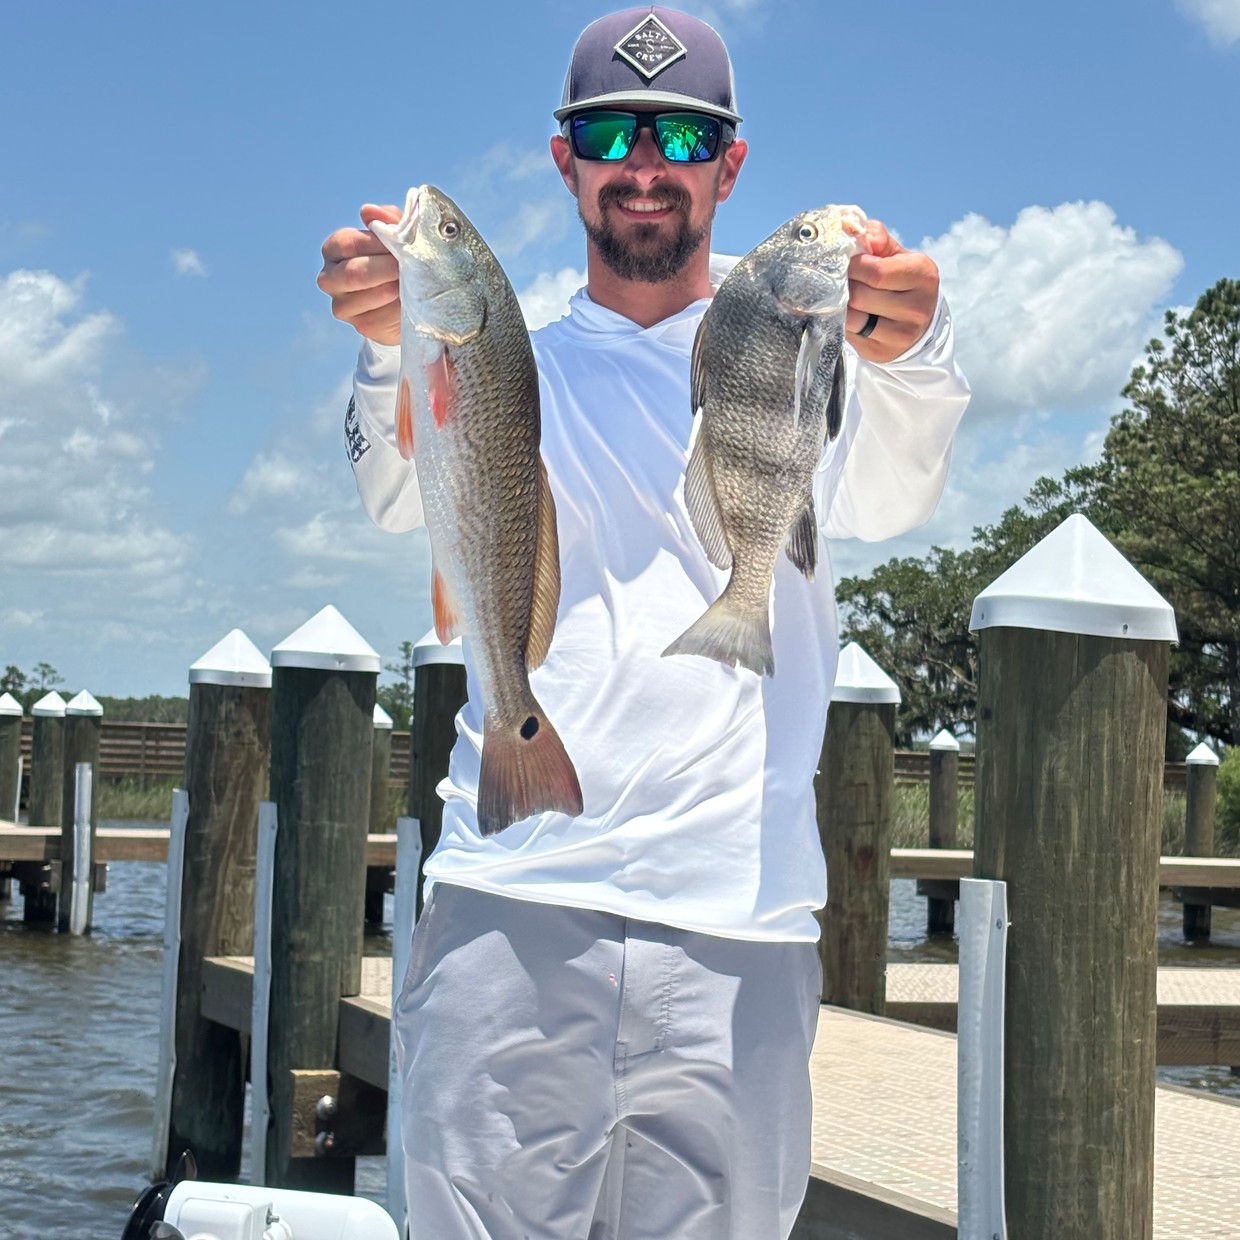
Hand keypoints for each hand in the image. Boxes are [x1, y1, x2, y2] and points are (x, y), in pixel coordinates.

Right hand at [318, 204, 402, 344]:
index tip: (401, 244)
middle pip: (354, 273)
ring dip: (395, 289)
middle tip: (410, 267)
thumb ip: (386, 220)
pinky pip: (381, 317)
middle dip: (387, 269)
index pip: (348, 243)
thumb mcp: (394, 236)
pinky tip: (411, 301)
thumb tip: (368, 211)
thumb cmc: (395, 259)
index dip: (377, 243)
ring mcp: (342, 305)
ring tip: (414, 283)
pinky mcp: (360, 325)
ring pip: (367, 297)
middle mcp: (330, 278)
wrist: (402, 300)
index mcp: (334, 249)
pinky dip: (399, 308)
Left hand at [845, 218, 939, 363]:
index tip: (846, 262)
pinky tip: (844, 314)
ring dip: (839, 305)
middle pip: (860, 296)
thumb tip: (850, 229)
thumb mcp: (895, 254)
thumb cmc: (899, 280)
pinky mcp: (883, 352)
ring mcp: (901, 334)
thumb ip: (875, 238)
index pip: (876, 271)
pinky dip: (840, 323)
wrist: (915, 321)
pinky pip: (850, 336)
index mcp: (923, 275)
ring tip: (840, 295)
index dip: (853, 265)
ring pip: (852, 318)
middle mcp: (917, 307)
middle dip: (843, 285)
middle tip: (838, 279)